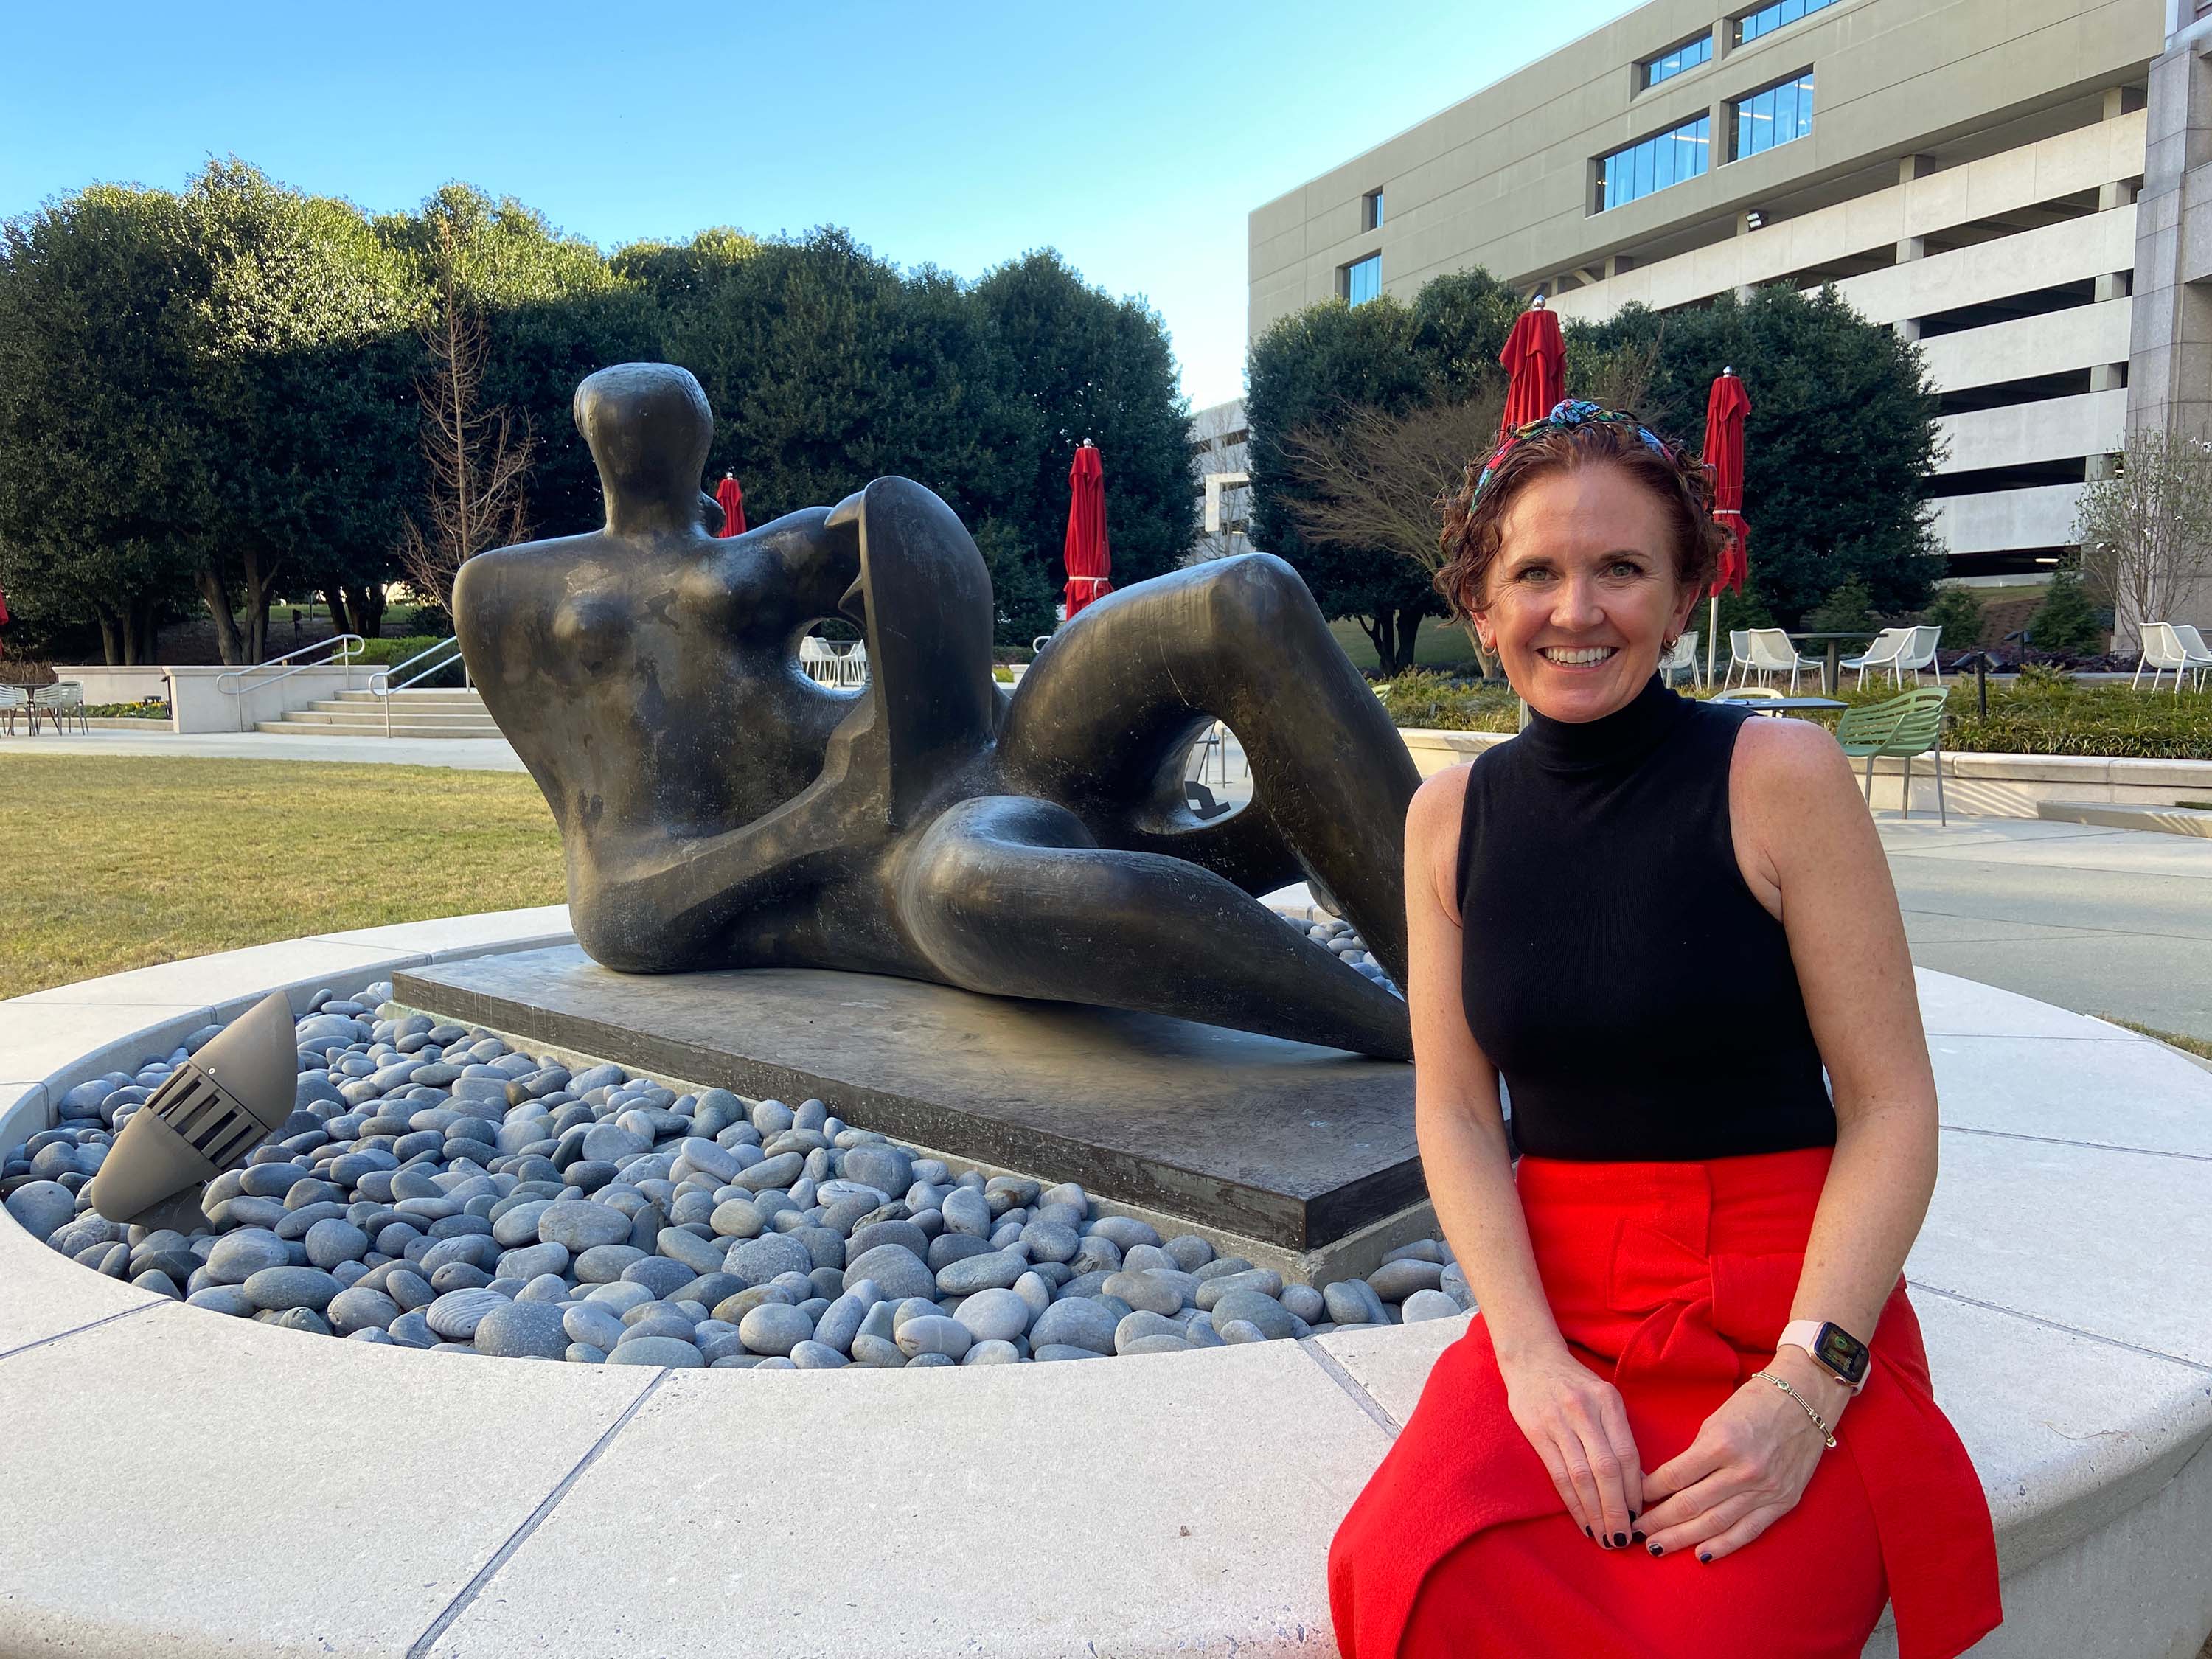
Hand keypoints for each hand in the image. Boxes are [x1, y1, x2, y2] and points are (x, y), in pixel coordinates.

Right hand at [1499, 1345, 1643, 1548]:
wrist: (1531, 1358)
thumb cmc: (1574, 1383)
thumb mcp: (1604, 1398)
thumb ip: (1619, 1434)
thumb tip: (1639, 1484)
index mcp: (1608, 1401)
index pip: (1627, 1454)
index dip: (1634, 1491)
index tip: (1640, 1518)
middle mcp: (1585, 1410)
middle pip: (1606, 1469)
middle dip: (1616, 1510)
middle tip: (1624, 1539)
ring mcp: (1558, 1420)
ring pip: (1581, 1476)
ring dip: (1595, 1512)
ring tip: (1605, 1538)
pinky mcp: (1537, 1431)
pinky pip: (1558, 1474)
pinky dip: (1572, 1503)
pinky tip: (1582, 1521)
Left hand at [1639, 1349, 1848, 1562]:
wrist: (1805, 1401)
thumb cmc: (1754, 1404)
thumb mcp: (1716, 1421)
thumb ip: (1694, 1454)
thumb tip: (1665, 1483)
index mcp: (1722, 1443)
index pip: (1675, 1477)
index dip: (1650, 1492)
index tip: (1632, 1500)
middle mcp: (1743, 1471)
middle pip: (1691, 1505)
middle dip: (1659, 1522)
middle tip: (1634, 1532)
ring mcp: (1765, 1489)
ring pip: (1716, 1523)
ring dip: (1683, 1538)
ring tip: (1657, 1547)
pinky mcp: (1783, 1502)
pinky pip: (1749, 1530)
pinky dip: (1724, 1545)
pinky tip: (1701, 1555)